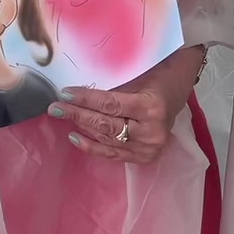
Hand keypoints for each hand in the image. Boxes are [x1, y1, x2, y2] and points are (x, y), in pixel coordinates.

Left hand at [48, 82, 173, 163]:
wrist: (179, 91)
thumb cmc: (157, 77)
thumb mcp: (137, 77)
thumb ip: (112, 89)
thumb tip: (78, 94)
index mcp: (151, 108)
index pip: (110, 105)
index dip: (86, 100)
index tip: (65, 93)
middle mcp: (151, 132)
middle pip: (106, 124)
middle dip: (78, 114)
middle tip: (55, 107)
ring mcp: (149, 148)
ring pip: (107, 139)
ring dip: (82, 127)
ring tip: (63, 116)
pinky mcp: (145, 157)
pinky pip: (113, 154)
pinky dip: (92, 146)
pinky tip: (75, 136)